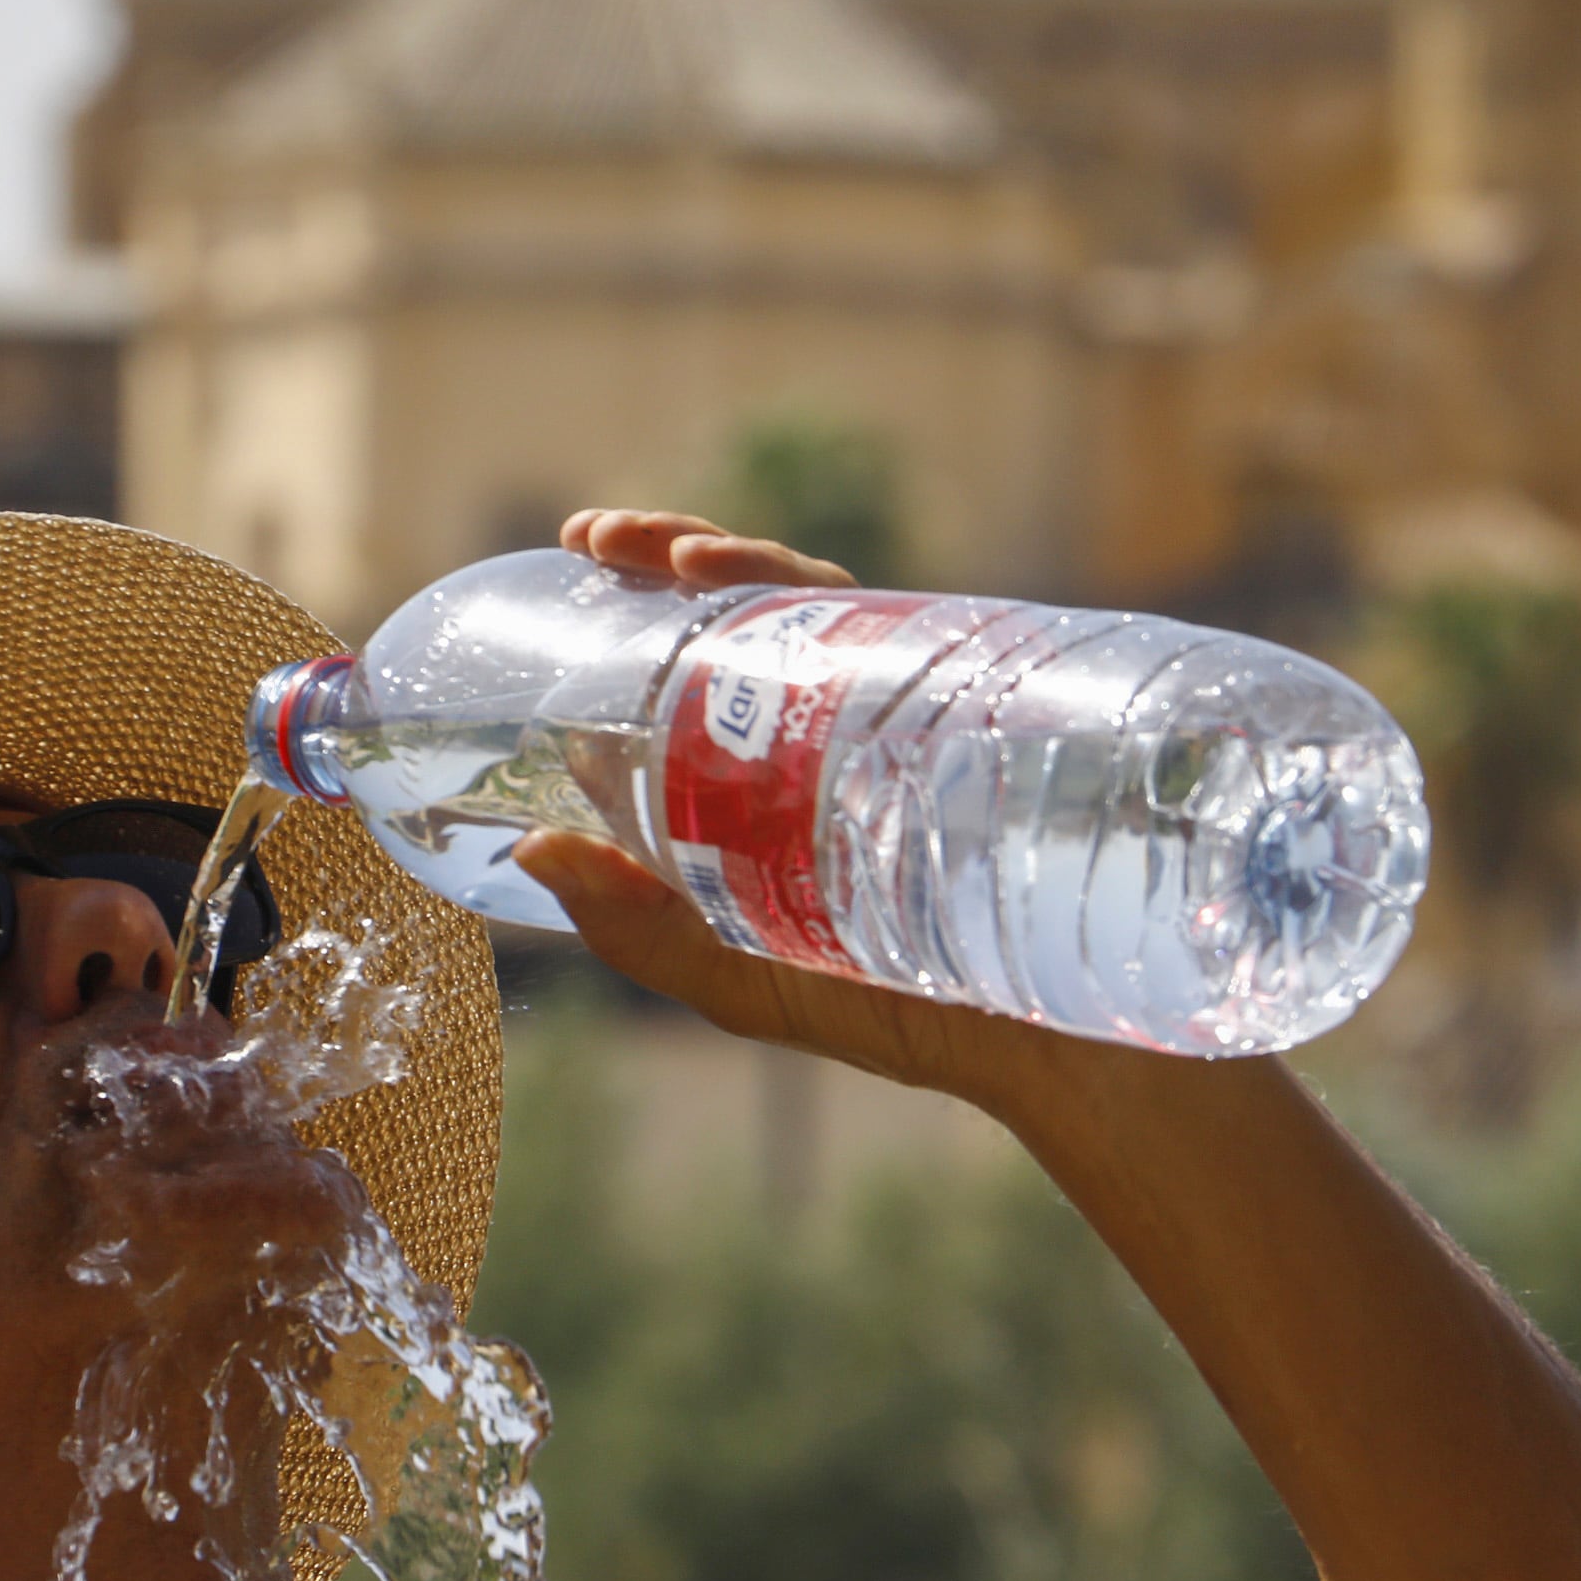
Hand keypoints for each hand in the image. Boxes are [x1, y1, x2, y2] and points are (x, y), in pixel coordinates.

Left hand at [514, 510, 1128, 1119]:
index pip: (703, 648)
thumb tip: (527, 849)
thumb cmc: (901, 1012)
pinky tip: (792, 591)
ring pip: (824, 594)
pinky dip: (847, 597)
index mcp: (779, 763)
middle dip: (676, 545)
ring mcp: (912, 706)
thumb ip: (638, 927)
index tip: (584, 548)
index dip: (643, 586)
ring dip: (744, 555)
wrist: (1053, 1045)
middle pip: (756, 598)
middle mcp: (844, 715)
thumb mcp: (739, 978)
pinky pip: (914, 630)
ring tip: (675, 559)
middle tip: (600, 535)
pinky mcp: (980, 710)